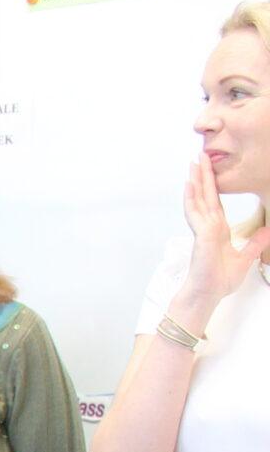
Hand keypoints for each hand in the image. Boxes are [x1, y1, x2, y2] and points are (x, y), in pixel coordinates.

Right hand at [179, 158, 269, 314]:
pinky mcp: (202, 235)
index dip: (212, 186)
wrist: (207, 295)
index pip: (215, 203)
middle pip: (205, 196)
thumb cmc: (218, 281)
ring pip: (198, 199)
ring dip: (195, 181)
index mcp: (217, 230)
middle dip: (203, 175)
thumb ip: (255, 244)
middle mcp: (209, 227)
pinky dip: (191, 198)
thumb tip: (267, 230)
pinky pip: (195, 212)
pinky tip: (189, 185)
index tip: (209, 171)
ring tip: (192, 164)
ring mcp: (203, 230)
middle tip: (199, 156)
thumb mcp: (245, 259)